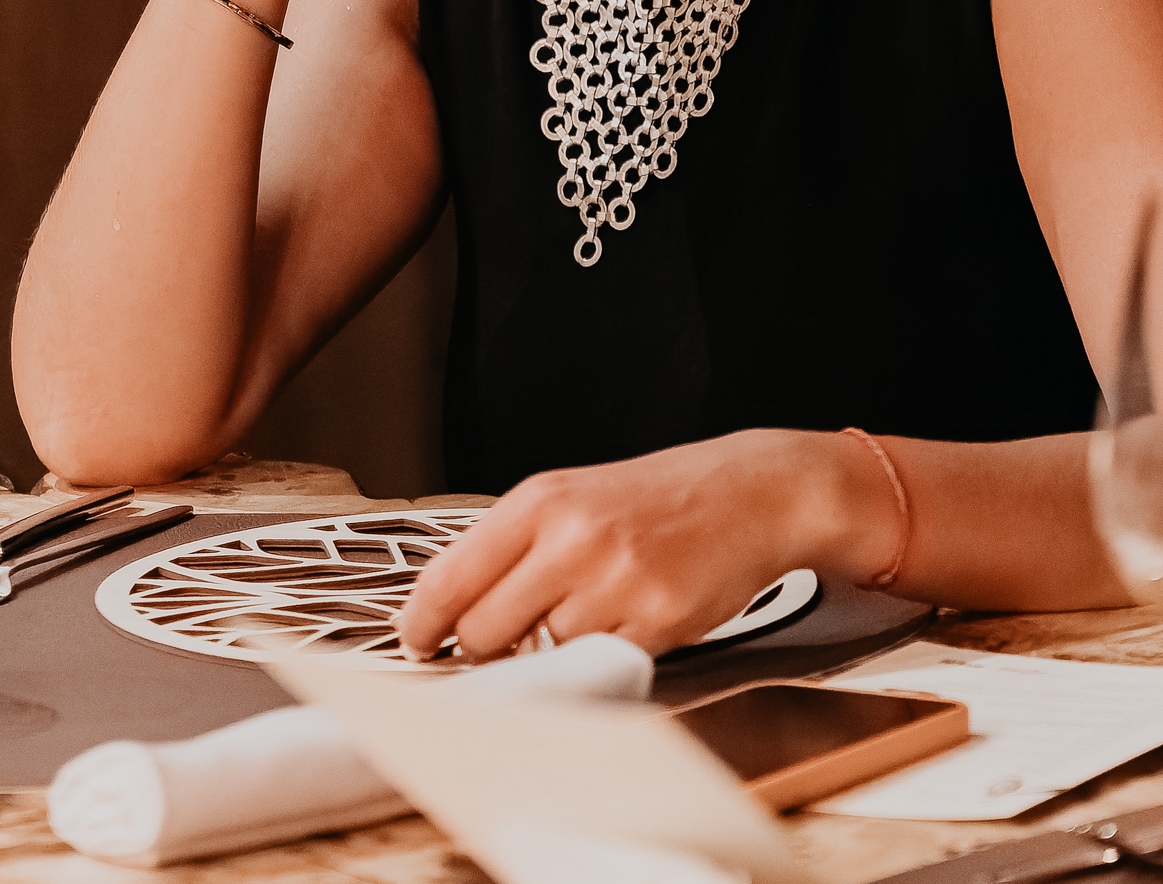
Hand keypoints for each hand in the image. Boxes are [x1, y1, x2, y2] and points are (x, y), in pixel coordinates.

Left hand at [396, 429, 897, 660]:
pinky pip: (598, 670)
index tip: (416, 646)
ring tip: (584, 618)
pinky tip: (620, 627)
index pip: (449, 579)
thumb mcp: (573, 498)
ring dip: (551, 655)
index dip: (420, 626)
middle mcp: (571, 536)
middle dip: (485, 651)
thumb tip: (451, 614)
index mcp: (540, 500)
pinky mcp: (656, 621)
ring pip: (540, 657)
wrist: (747, 491)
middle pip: (483, 633)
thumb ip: (514, 549)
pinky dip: (599, 663)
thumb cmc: (654, 500)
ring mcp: (615, 580)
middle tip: (504, 643)